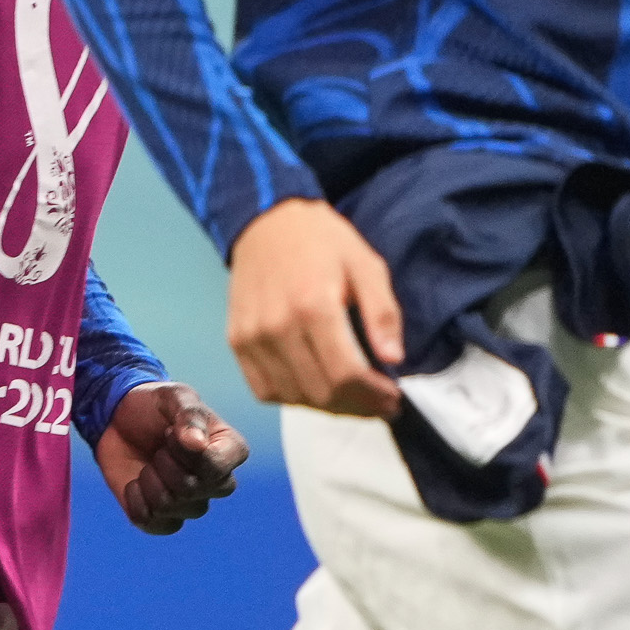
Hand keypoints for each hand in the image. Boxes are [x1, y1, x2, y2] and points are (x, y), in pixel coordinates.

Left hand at [96, 382, 248, 533]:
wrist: (119, 419)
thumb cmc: (155, 406)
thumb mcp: (173, 396)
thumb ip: (189, 415)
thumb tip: (198, 445)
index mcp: (230, 450)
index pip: (216, 467)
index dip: (184, 452)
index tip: (169, 431)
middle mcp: (217, 482)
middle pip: (192, 490)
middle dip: (163, 463)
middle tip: (158, 447)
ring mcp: (191, 503)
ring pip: (169, 507)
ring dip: (147, 480)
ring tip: (148, 463)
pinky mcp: (164, 517)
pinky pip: (152, 524)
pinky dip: (135, 501)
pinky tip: (134, 482)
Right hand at [226, 198, 402, 416]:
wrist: (267, 223)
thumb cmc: (322, 242)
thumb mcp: (366, 265)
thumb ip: (382, 312)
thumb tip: (393, 359)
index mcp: (313, 305)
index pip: (346, 374)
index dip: (373, 396)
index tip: (392, 398)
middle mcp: (277, 326)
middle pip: (321, 391)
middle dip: (357, 406)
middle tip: (378, 402)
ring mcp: (251, 337)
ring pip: (294, 397)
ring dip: (328, 406)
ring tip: (350, 396)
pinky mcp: (236, 342)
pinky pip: (264, 390)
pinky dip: (293, 398)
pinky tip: (314, 387)